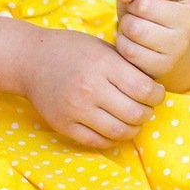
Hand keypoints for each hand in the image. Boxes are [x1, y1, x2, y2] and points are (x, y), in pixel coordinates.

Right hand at [19, 26, 165, 149]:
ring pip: (119, 131)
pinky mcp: (64, 125)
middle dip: (147, 113)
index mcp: (103, 64)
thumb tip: (156, 88)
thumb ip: (128, 66)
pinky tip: (115, 128)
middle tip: (146, 108)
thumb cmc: (74, 50)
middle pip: (135, 113)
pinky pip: (97, 142)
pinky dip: (112, 139)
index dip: (157, 95)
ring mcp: (75, 109)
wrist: (31, 60)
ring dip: (133, 129)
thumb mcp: (103, 48)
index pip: (144, 89)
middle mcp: (90, 88)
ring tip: (133, 120)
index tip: (157, 93)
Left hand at [113, 0, 189, 81]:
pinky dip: (123, 43)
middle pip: (143, 4)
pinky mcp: (163, 66)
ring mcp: (180, 46)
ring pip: (135, 28)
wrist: (156, 36)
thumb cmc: (148, 2)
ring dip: (126, 24)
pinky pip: (129, 51)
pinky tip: (133, 41)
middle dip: (131, 4)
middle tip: (138, 9)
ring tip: (136, 24)